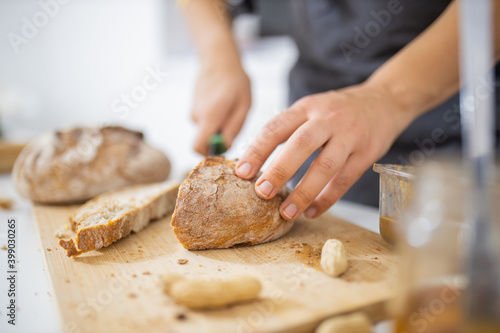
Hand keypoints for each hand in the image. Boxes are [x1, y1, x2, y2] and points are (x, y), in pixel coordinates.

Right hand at [191, 59, 250, 154]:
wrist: (218, 57)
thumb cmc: (235, 80)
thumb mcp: (243, 106)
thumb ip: (234, 128)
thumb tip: (225, 147)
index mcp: (209, 116)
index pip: (198, 147)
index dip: (210, 153)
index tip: (225, 147)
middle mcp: (196, 116)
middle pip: (205, 140)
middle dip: (220, 137)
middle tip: (235, 120)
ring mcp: (193, 111)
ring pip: (207, 129)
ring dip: (220, 125)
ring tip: (231, 107)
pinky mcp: (194, 107)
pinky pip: (205, 121)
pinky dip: (215, 117)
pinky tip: (224, 103)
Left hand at [235, 82, 413, 219]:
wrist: (384, 101)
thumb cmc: (338, 111)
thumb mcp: (311, 109)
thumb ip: (288, 129)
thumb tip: (255, 162)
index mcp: (307, 107)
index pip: (277, 127)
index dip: (257, 150)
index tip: (241, 172)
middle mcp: (327, 119)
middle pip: (300, 144)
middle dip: (279, 170)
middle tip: (262, 193)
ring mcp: (349, 135)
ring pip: (325, 166)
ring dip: (304, 192)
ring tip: (286, 213)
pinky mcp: (367, 153)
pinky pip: (345, 180)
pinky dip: (327, 199)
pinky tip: (312, 212)